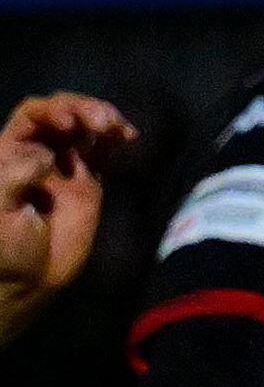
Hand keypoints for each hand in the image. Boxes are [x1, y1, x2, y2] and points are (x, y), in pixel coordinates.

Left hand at [0, 93, 136, 346]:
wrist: (28, 277)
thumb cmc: (4, 246)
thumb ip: (15, 177)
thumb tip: (47, 157)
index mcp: (9, 151)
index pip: (31, 115)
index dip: (51, 111)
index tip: (68, 124)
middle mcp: (37, 151)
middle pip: (59, 114)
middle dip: (81, 109)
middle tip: (102, 120)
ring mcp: (65, 165)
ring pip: (83, 129)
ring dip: (101, 118)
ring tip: (117, 125)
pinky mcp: (88, 182)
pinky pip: (102, 152)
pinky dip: (114, 139)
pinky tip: (128, 135)